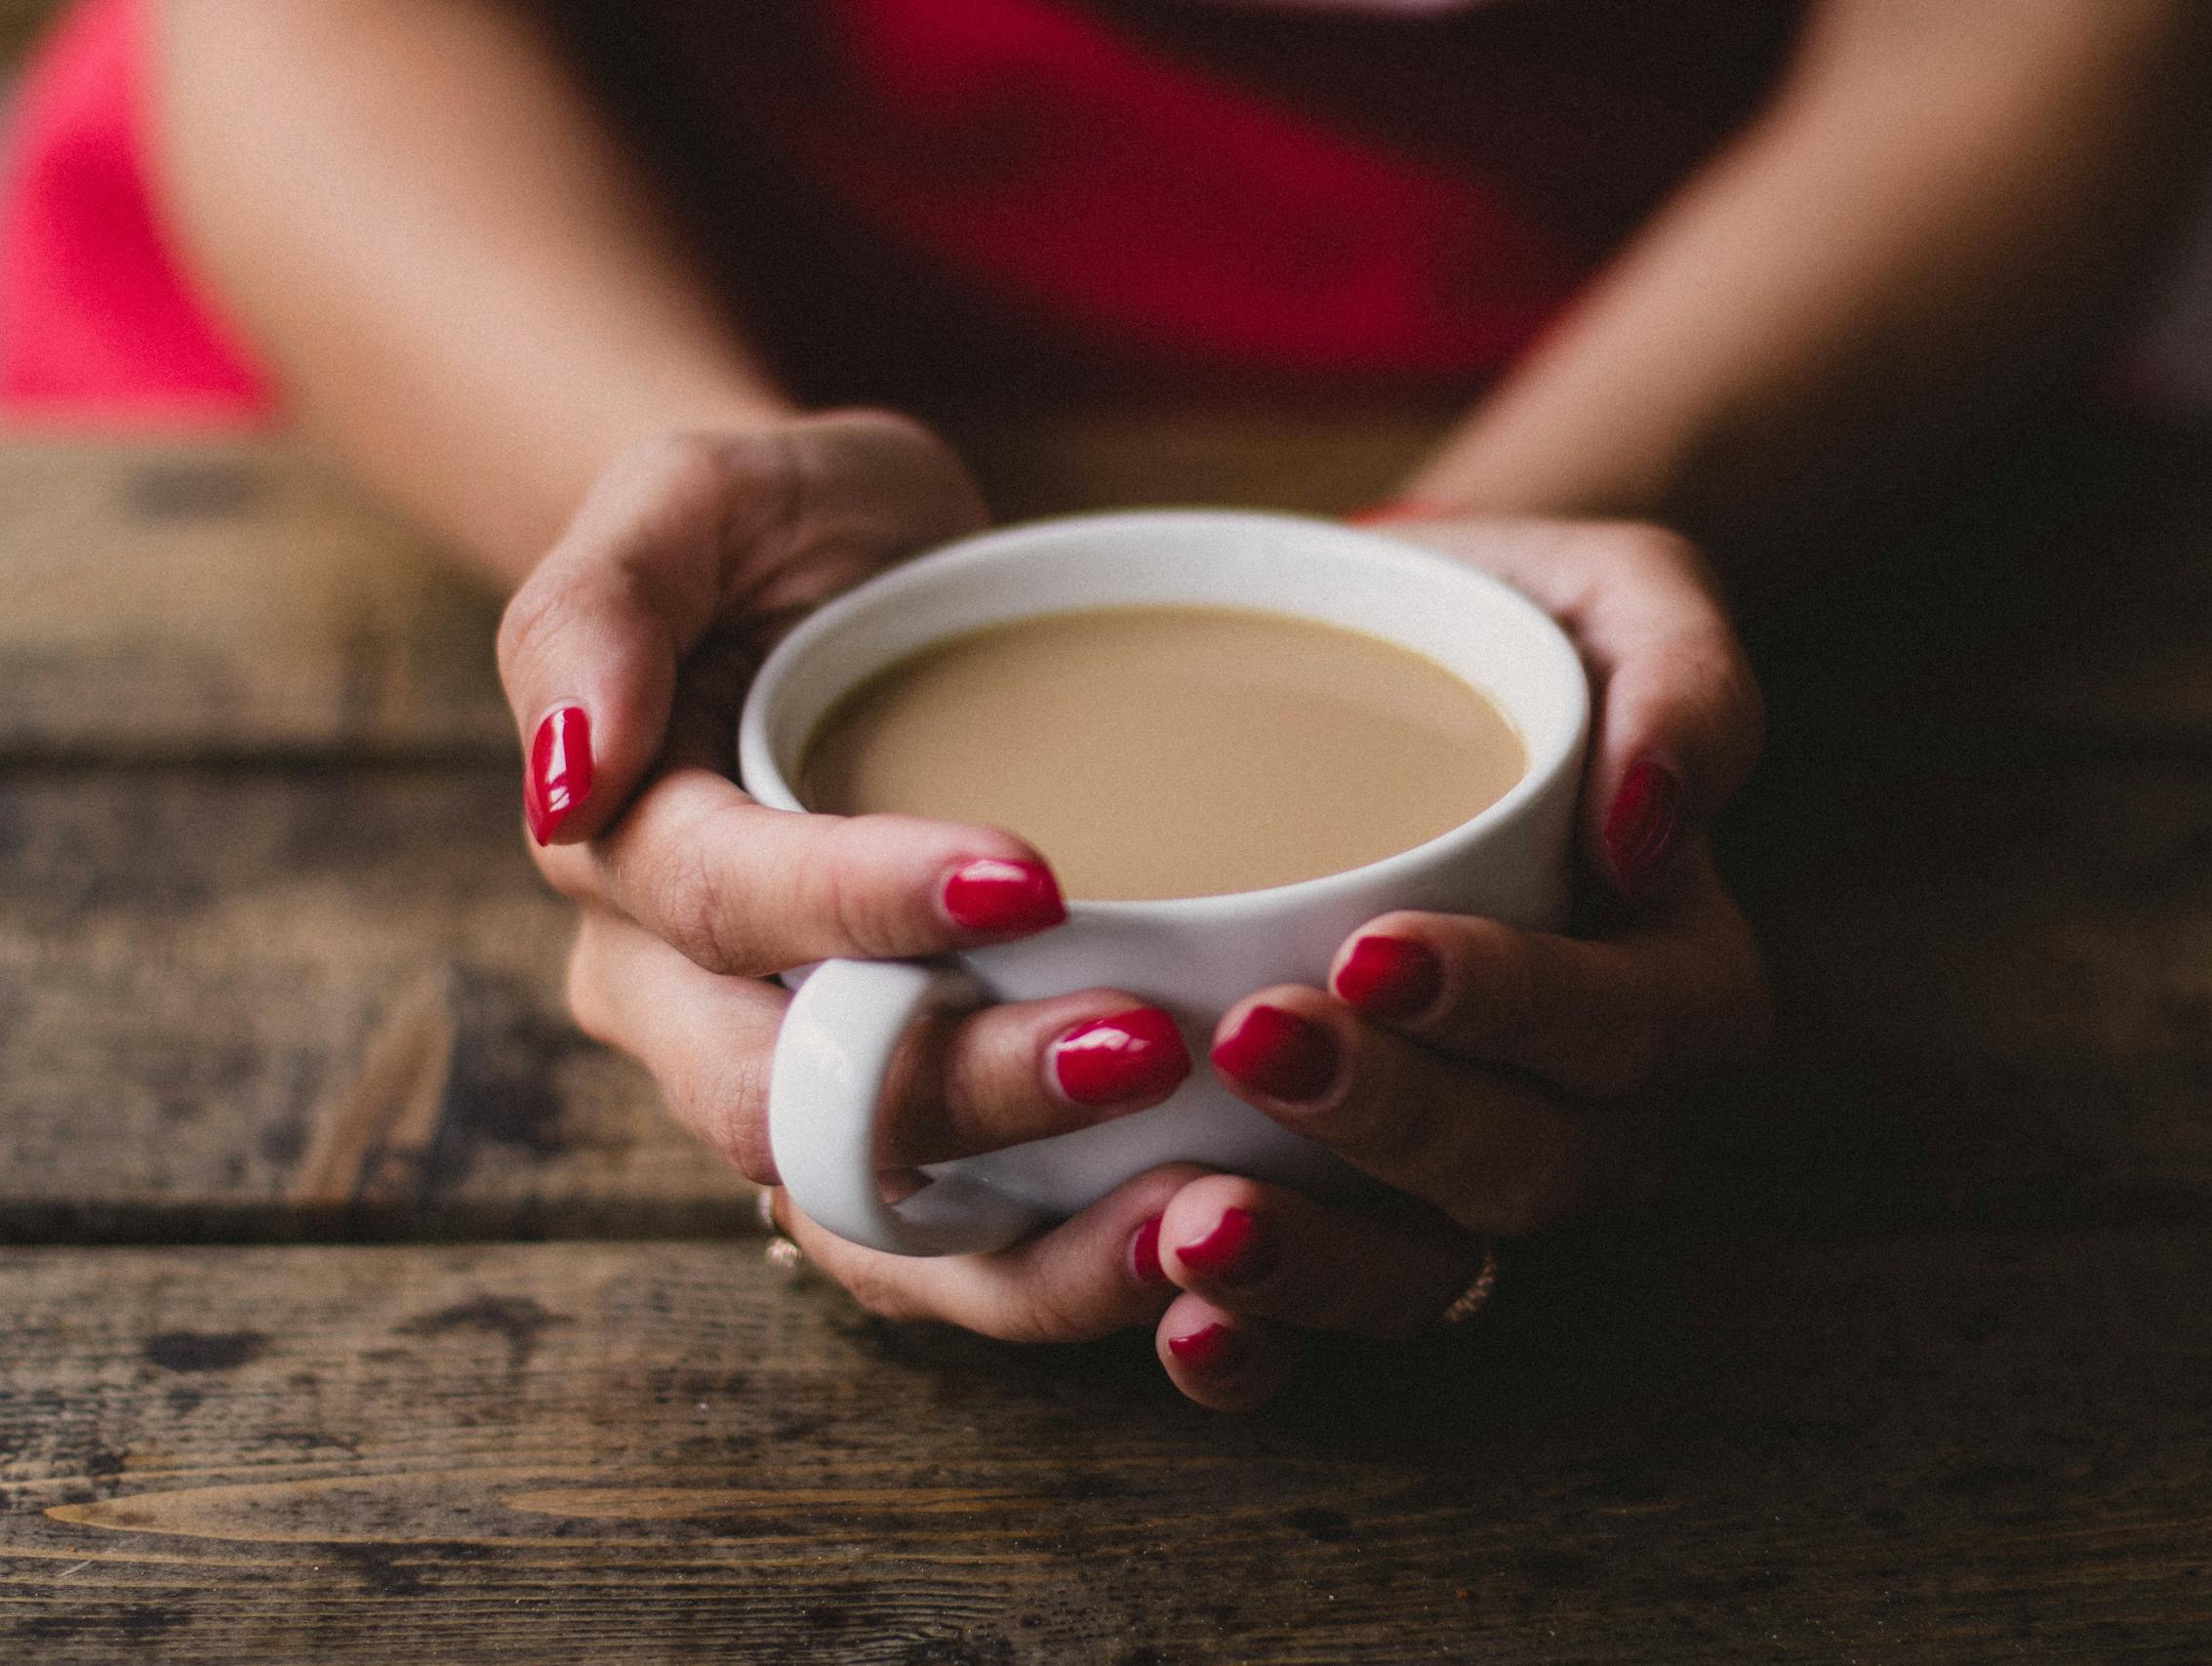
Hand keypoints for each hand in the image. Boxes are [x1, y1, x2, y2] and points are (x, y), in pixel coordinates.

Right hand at [497, 411, 1202, 1344]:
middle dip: (966, 1093)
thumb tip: (567, 775)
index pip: (723, 906)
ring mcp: (791, 1082)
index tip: (1035, 877)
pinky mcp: (901, 1132)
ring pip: (866, 1225)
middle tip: (1145, 1046)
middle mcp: (682, 1003)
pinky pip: (948, 1254)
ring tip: (1193, 1212)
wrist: (864, 596)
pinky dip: (1059, 1277)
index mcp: (624, 852)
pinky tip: (1191, 1246)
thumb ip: (599, 603)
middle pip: (790, 1100)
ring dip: (1024, 1247)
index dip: (863, 904)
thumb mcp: (694, 495)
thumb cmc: (785, 534)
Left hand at [1137, 518, 1772, 1408]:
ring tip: (1199, 1224)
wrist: (1369, 679)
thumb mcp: (1619, 593)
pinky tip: (1178, 1319)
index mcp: (1673, 974)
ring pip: (1435, 1272)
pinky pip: (1333, 1309)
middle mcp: (1589, 1105)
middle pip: (1533, 1167)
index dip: (1518, 1011)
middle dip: (1401, 1126)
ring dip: (1322, 1266)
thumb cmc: (1506, 631)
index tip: (1378, 951)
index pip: (1632, 1030)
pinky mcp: (1358, 1207)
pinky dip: (1263, 1340)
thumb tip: (1650, 826)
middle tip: (1262, 1045)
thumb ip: (1684, 678)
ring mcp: (1471, 1173)